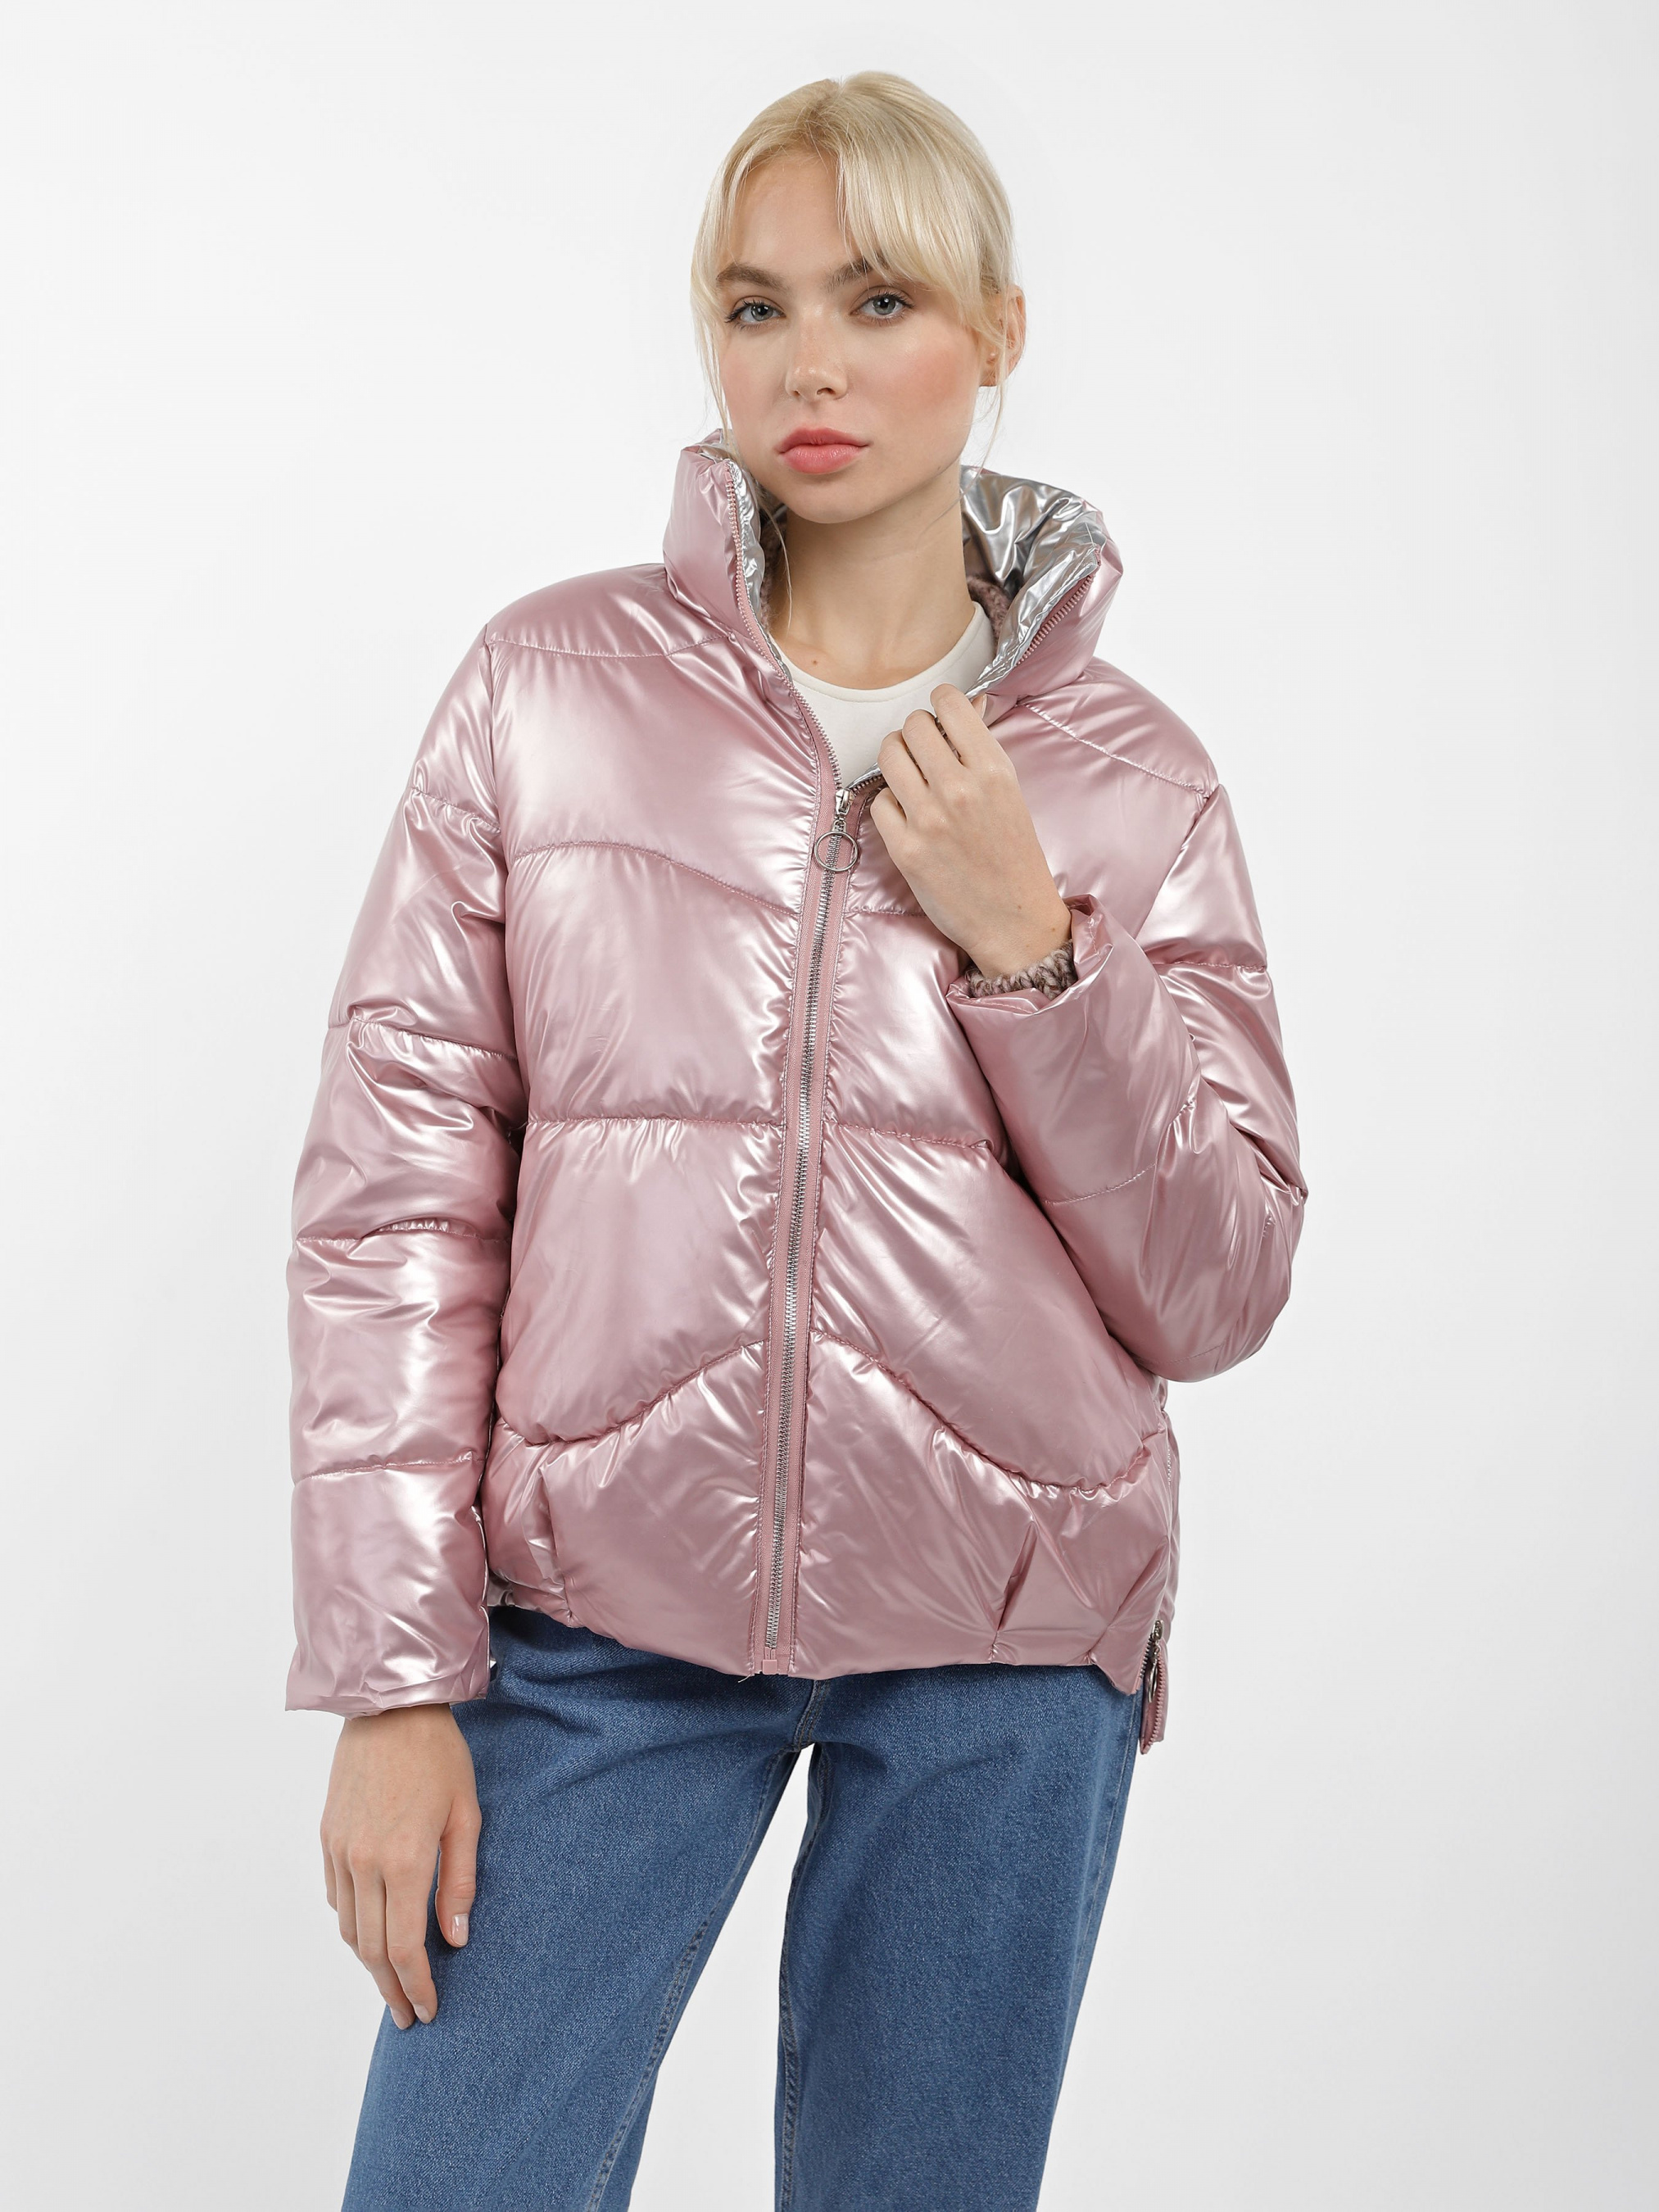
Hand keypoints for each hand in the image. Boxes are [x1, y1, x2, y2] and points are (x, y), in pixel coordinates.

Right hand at [320, 1703, 479, 2029]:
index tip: (428, 2012)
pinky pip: (337, 1897)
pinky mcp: (326, 1837)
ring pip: (348, 1928)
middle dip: (391, 1990)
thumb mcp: (465, 1815)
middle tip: (408, 2015)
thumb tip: (456, 1940)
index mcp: (403, 1862)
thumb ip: (459, 1881)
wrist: (388, 1705)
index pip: (404, 1949)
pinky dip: (353, 1922)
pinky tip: (372, 1928)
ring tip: (392, 1981)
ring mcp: (339, 1851)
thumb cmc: (438, 1756)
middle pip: (370, 1950)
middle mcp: (363, 1864)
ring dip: (368, 1962)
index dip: (416, 1987)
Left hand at [866, 685, 1072, 977]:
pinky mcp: (905, 847)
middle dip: (916, 733)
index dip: (941, 704)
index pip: (950, 704)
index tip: (941, 716)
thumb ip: (982, 750)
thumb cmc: (1015, 858)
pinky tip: (907, 814)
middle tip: (923, 750)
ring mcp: (928, 819)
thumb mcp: (1010, 793)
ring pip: (889, 755)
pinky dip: (890, 803)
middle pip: (912, 726)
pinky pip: (879, 801)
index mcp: (993, 770)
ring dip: (897, 759)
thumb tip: (967, 705)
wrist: (1014, 920)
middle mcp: (959, 789)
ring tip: (910, 775)